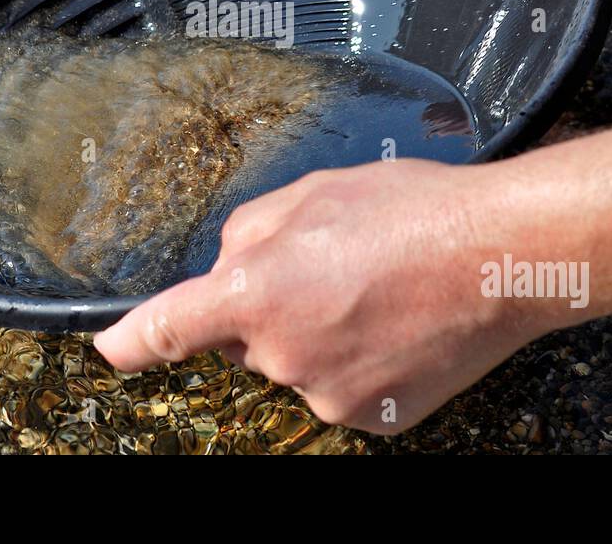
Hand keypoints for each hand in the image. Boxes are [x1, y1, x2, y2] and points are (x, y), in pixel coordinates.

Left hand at [94, 159, 553, 434]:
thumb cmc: (412, 212)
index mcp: (254, 293)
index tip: (110, 351)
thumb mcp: (311, 192)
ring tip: (379, 288)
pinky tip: (398, 322)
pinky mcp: (374, 417)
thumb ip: (250, 232)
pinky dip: (359, 360)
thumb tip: (232, 267)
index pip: (168, 327)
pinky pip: (343, 386)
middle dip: (272, 307)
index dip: (132, 342)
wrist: (501, 258)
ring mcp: (329, 394)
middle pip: (249, 338)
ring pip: (299, 363)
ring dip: (320, 333)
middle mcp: (283, 355)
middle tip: (333, 266)